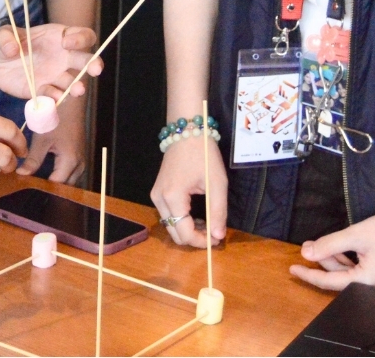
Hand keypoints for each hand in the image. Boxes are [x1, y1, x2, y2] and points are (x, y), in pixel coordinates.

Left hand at [0, 23, 99, 100]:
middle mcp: (62, 56)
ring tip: (77, 90)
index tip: (67, 43)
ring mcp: (54, 75)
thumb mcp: (1, 35)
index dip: (79, 38)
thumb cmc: (2, 42)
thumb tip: (13, 49)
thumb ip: (6, 38)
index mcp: (57, 37)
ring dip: (76, 86)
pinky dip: (54, 98)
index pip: (80, 35)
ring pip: (72, 82)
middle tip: (95, 69)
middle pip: (84, 59)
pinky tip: (52, 99)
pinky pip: (53, 95)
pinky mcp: (43, 90)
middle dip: (93, 63)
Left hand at [18, 101, 86, 182]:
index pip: (57, 185)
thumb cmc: (54, 119)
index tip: (28, 189)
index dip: (43, 188)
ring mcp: (81, 161)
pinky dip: (62, 176)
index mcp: (70, 161)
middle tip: (33, 189)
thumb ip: (33, 160)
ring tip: (39, 184)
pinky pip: (72, 173)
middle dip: (51, 188)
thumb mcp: (41, 140)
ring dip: (57, 183)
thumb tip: (21, 175)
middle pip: (66, 186)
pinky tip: (48, 175)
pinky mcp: (80, 156)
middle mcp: (79, 164)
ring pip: (70, 180)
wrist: (70, 103)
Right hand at [150, 133, 226, 247]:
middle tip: (214, 234)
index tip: (218, 240)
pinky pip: (169, 215)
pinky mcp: (157, 192)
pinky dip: (182, 221)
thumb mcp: (216, 184)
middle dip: (195, 238)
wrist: (186, 133)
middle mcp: (159, 199)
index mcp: (172, 197)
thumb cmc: (203, 155)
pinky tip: (196, 216)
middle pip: (174, 233)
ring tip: (208, 224)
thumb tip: (218, 236)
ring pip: (170, 226)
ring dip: (188, 230)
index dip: (202, 242)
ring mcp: (156, 196)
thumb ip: (218, 212)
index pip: (184, 233)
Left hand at [289, 208, 374, 290]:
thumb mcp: (356, 235)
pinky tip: (341, 248)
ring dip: (335, 260)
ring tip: (320, 244)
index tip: (292, 268)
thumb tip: (307, 254)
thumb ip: (329, 245)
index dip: (309, 274)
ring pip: (353, 275)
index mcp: (368, 283)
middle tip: (308, 246)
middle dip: (323, 262)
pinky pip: (365, 272)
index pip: (330, 282)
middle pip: (341, 279)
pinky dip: (350, 261)